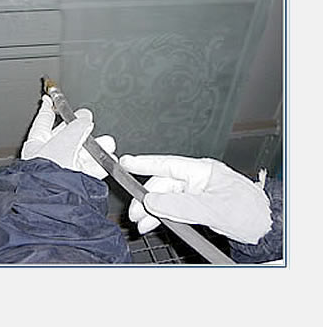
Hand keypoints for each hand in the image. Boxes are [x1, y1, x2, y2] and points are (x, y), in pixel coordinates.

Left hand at [21, 95, 115, 179]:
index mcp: (36, 144)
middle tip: (90, 122)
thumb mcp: (65, 140)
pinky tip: (108, 159)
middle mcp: (47, 157)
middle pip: (67, 136)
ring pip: (81, 152)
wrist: (57, 200)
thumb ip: (78, 125)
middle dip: (82, 129)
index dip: (49, 107)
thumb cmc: (49, 173)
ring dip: (95, 147)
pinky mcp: (75, 181)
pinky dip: (100, 163)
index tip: (50, 98)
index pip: (43, 120)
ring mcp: (62, 169)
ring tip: (107, 143)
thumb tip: (85, 117)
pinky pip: (89, 168)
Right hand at [119, 155, 271, 243]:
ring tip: (142, 224)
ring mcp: (196, 192)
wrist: (265, 227)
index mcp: (202, 171)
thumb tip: (153, 201)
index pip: (167, 164)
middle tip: (135, 213)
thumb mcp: (212, 209)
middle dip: (146, 199)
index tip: (125, 163)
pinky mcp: (196, 205)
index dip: (144, 163)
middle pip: (163, 185)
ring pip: (166, 199)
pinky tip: (154, 224)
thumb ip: (180, 205)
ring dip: (153, 211)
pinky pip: (174, 208)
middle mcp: (197, 179)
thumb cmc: (248, 211)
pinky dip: (162, 216)